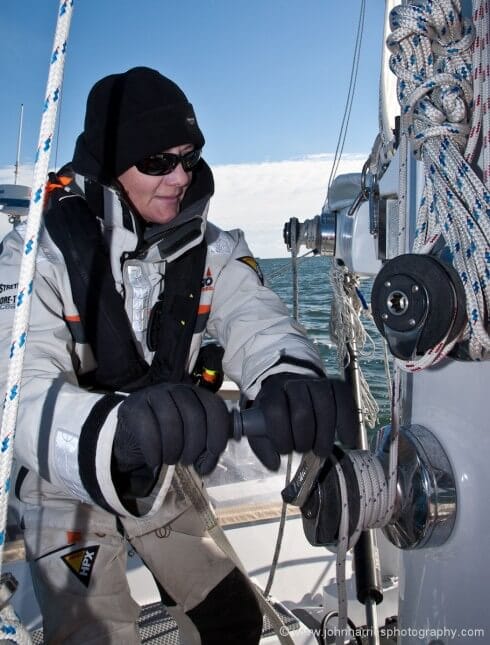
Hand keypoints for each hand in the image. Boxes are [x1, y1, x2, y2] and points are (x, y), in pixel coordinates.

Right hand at [112, 383, 230, 497]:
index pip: (214, 406)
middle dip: (194, 444)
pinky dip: (154, 450)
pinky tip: (155, 461)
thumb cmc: (168, 437)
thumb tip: (207, 465)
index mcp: (197, 395)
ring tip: (171, 460)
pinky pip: (147, 428)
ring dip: (173, 448)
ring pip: (171, 420)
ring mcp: (154, 394)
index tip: (214, 453)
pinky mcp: (133, 406)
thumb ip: (205, 451)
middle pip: (194, 414)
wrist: (133, 436)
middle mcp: (177, 389)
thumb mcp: (191, 441)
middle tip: (188, 461)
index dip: (218, 432)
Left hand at [249, 373, 356, 470]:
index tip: (285, 450)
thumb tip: (274, 464)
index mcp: (272, 393)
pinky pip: (344, 401)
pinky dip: (347, 423)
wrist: (291, 391)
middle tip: (303, 450)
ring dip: (324, 436)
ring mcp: (316, 383)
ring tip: (321, 451)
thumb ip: (263, 447)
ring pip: (325, 407)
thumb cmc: (277, 415)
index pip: (275, 410)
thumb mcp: (262, 428)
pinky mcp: (335, 386)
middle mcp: (294, 384)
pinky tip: (346, 439)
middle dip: (303, 438)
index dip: (281, 435)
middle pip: (302, 411)